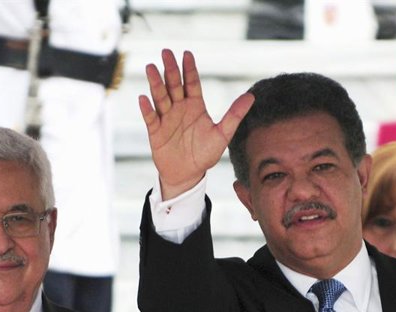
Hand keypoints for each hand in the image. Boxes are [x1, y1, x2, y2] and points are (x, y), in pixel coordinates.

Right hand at [138, 49, 253, 199]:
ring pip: (160, 97)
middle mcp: (179, 108)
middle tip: (166, 52)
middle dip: (170, 69)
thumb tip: (251, 96)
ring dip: (155, 83)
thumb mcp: (223, 135)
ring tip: (151, 68)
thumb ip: (234, 115)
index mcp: (195, 106)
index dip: (189, 69)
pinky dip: (147, 108)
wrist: (188, 174)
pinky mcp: (156, 131)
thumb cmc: (205, 154)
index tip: (186, 54)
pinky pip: (150, 118)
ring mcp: (166, 118)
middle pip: (174, 85)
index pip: (191, 83)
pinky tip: (144, 98)